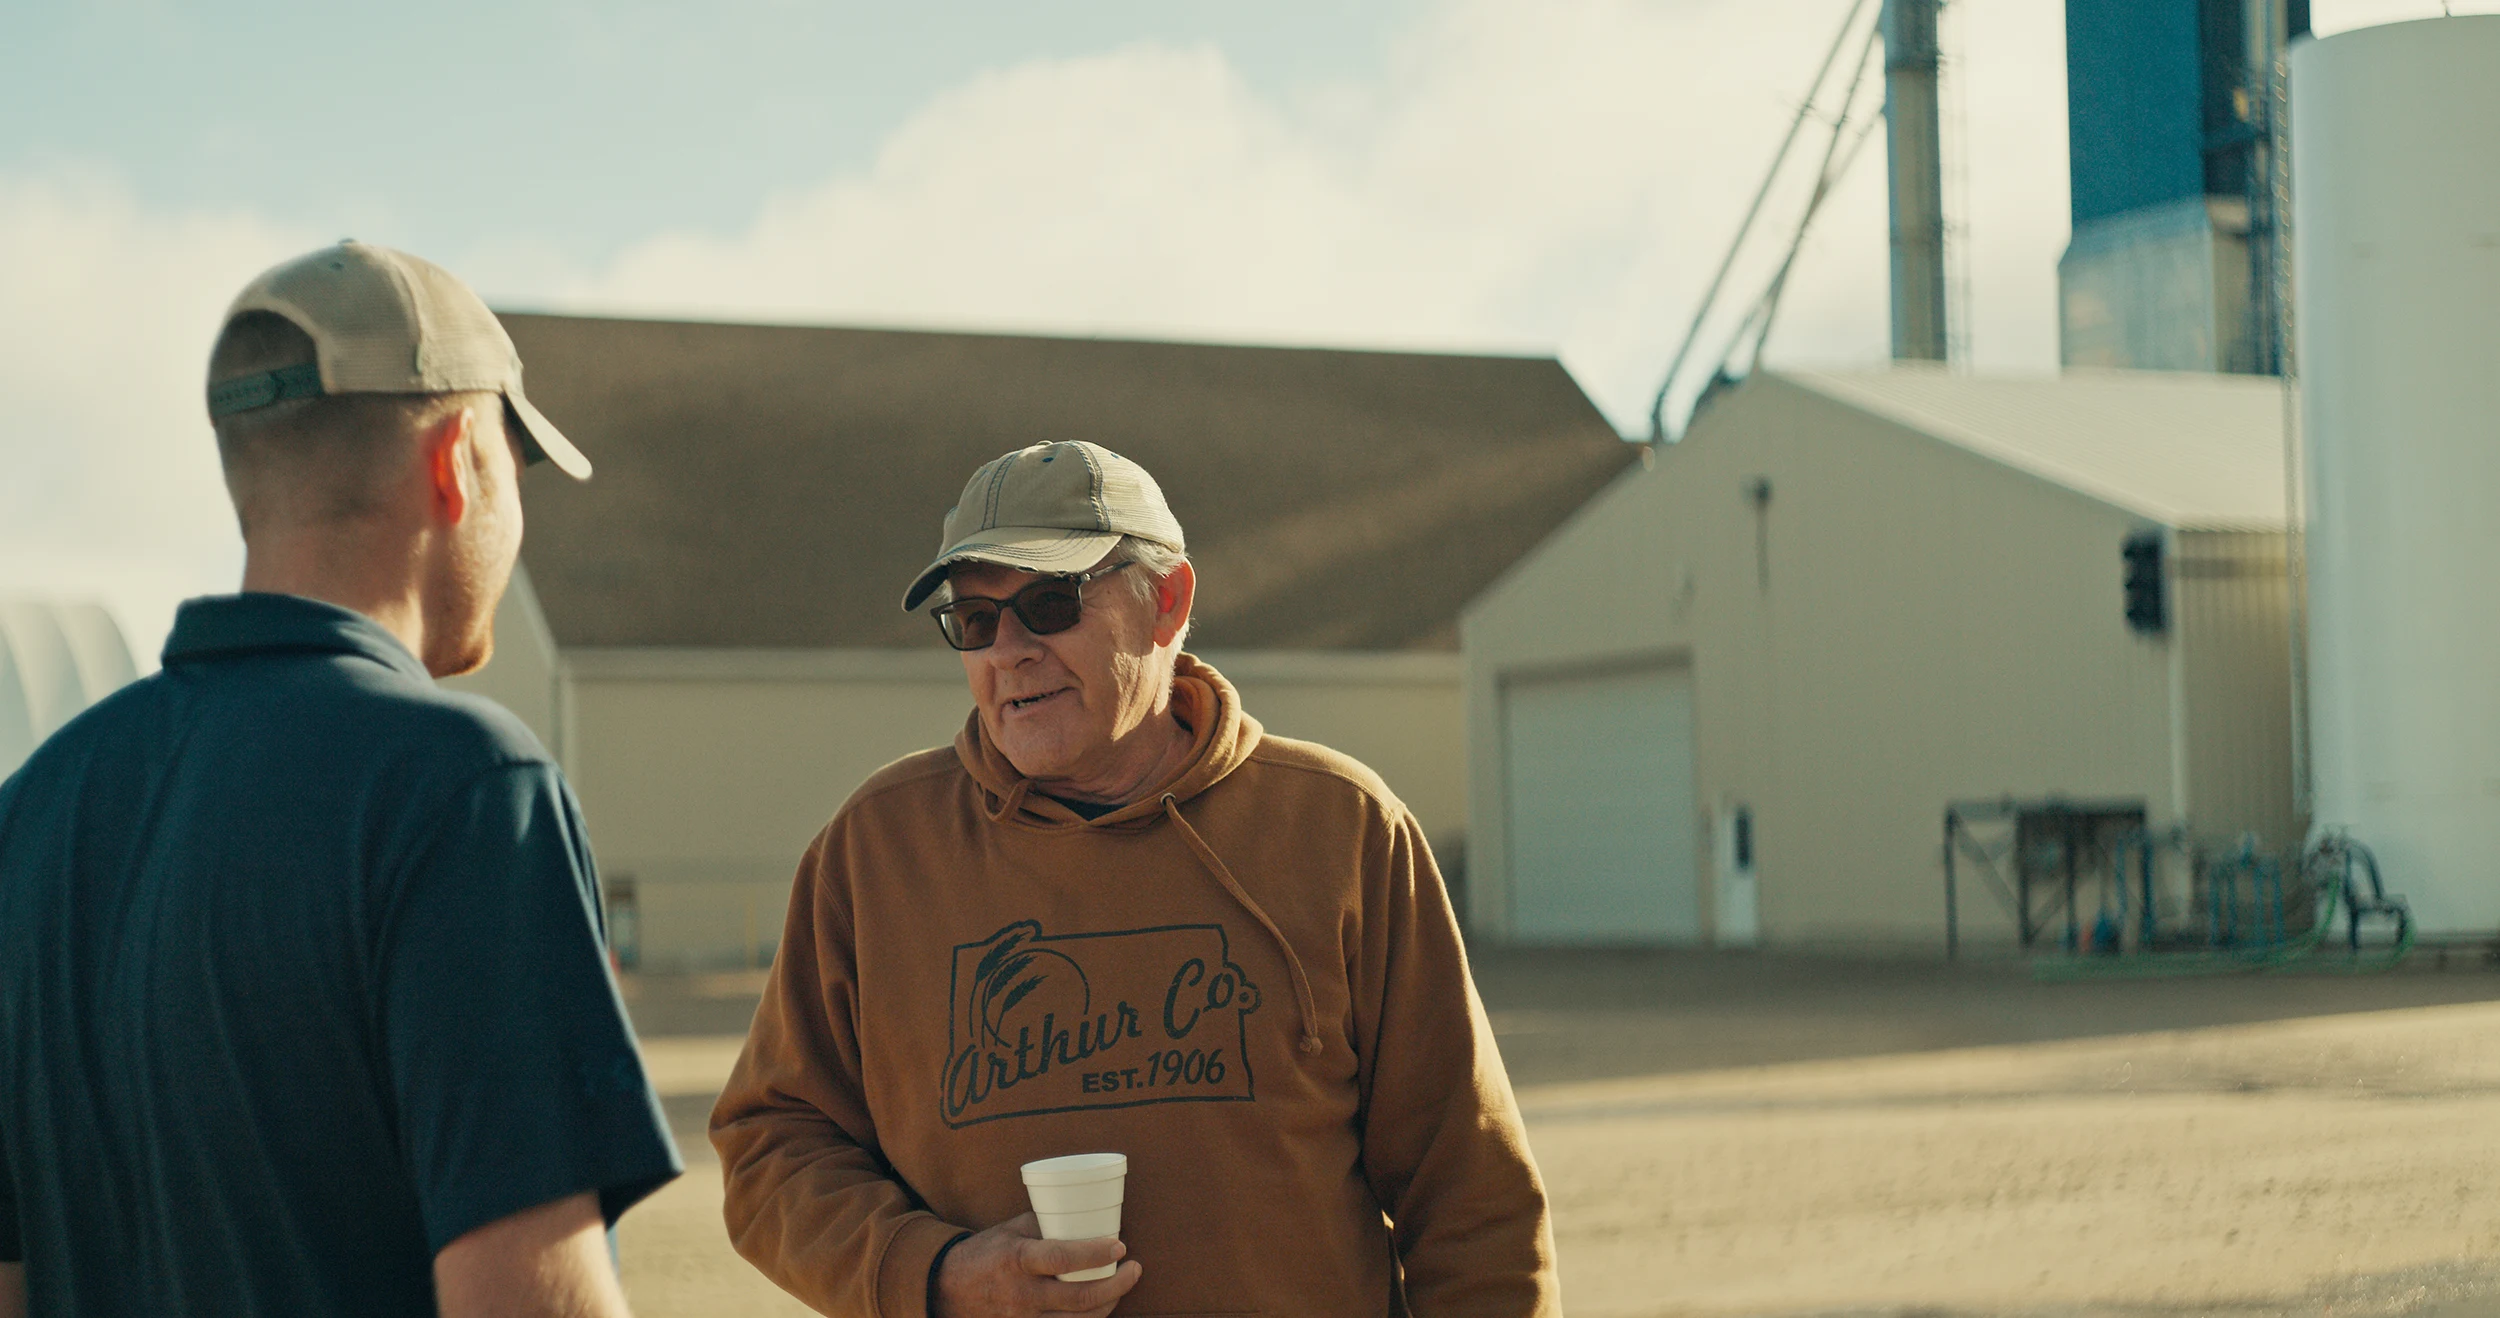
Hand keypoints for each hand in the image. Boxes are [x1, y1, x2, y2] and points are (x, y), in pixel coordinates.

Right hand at [933, 1212, 1141, 1317]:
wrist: (949, 1289)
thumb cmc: (986, 1251)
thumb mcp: (1011, 1229)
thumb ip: (1045, 1224)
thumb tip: (1085, 1214)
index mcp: (1017, 1259)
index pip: (1062, 1259)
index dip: (1095, 1254)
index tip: (1120, 1246)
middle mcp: (1022, 1293)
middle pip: (1079, 1298)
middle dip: (1116, 1285)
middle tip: (1135, 1268)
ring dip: (1109, 1304)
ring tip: (1123, 1284)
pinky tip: (1102, 1305)